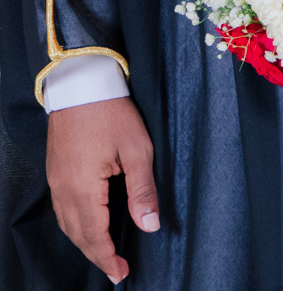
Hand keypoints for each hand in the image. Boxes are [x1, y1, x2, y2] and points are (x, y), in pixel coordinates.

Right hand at [47, 96, 157, 281]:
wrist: (81, 86)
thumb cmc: (113, 114)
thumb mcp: (138, 150)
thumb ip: (143, 190)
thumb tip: (150, 225)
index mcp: (83, 188)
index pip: (94, 235)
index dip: (107, 257)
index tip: (122, 273)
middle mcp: (64, 190)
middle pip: (78, 235)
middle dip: (97, 255)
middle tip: (116, 271)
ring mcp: (56, 181)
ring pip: (67, 224)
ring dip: (85, 242)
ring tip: (104, 254)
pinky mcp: (56, 172)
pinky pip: (63, 209)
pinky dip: (75, 225)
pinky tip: (88, 227)